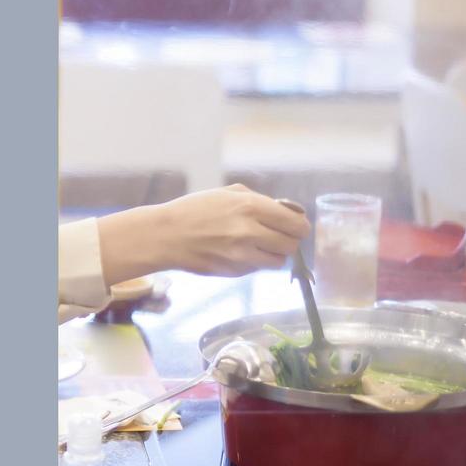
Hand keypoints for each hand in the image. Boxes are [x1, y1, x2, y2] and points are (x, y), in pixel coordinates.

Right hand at [98, 184, 309, 281]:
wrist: (165, 236)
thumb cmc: (194, 210)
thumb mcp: (226, 194)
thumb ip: (258, 200)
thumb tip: (284, 210)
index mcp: (251, 207)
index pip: (296, 223)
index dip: (299, 226)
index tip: (295, 227)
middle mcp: (250, 232)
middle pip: (291, 245)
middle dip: (288, 241)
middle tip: (276, 237)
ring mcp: (242, 255)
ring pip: (278, 262)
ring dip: (273, 255)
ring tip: (258, 247)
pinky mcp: (234, 272)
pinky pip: (256, 269)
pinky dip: (253, 263)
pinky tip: (237, 253)